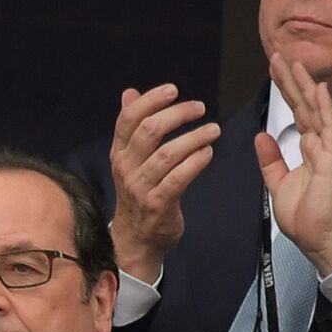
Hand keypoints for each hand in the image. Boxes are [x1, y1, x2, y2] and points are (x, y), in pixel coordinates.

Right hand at [109, 83, 220, 282]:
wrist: (135, 240)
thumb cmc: (138, 197)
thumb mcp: (128, 160)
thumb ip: (131, 127)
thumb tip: (129, 93)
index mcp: (119, 154)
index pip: (129, 119)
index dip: (151, 100)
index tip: (172, 90)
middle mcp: (127, 168)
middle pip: (149, 131)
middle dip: (178, 114)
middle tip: (199, 108)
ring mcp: (141, 187)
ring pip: (168, 153)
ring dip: (194, 137)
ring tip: (212, 130)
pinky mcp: (158, 204)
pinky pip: (179, 177)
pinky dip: (196, 162)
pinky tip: (207, 153)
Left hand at [256, 54, 331, 275]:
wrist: (318, 239)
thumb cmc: (304, 216)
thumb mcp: (277, 184)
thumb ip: (270, 160)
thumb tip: (261, 136)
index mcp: (305, 150)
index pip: (294, 113)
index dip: (284, 91)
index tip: (274, 70)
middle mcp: (317, 145)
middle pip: (303, 105)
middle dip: (290, 80)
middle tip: (279, 55)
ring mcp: (326, 150)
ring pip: (314, 110)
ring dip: (304, 86)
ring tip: (295, 62)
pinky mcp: (331, 159)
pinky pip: (328, 128)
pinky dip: (323, 107)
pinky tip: (318, 88)